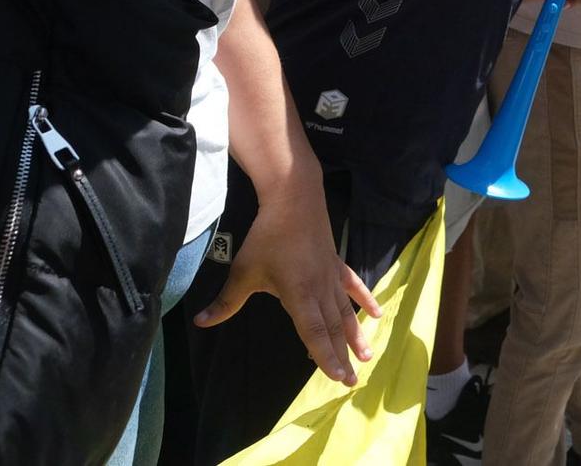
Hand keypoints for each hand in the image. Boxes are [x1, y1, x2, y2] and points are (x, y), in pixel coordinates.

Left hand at [194, 183, 380, 384]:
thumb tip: (203, 323)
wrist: (294, 199)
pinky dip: (365, 300)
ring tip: (367, 355)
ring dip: (356, 335)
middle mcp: (320, 290)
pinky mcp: (336, 264)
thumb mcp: (243, 271)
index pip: (314, 333)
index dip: (325, 357)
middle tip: (351, 380)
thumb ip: (226, 301)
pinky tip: (378, 313)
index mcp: (299, 294)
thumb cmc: (267, 237)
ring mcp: (332, 276)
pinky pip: (354, 287)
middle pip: (333, 328)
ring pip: (346, 312)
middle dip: (342, 355)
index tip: (337, 377)